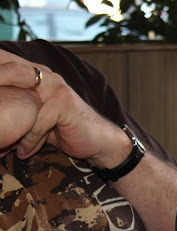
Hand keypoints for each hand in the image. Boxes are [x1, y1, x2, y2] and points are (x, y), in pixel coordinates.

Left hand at [0, 50, 129, 165]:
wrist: (100, 142)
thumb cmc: (67, 131)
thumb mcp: (36, 117)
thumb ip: (19, 108)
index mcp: (37, 74)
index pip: (6, 65)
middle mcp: (45, 76)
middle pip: (7, 76)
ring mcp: (56, 88)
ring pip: (21, 105)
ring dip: (14, 128)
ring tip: (6, 146)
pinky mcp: (63, 104)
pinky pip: (37, 123)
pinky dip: (30, 141)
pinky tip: (26, 152)